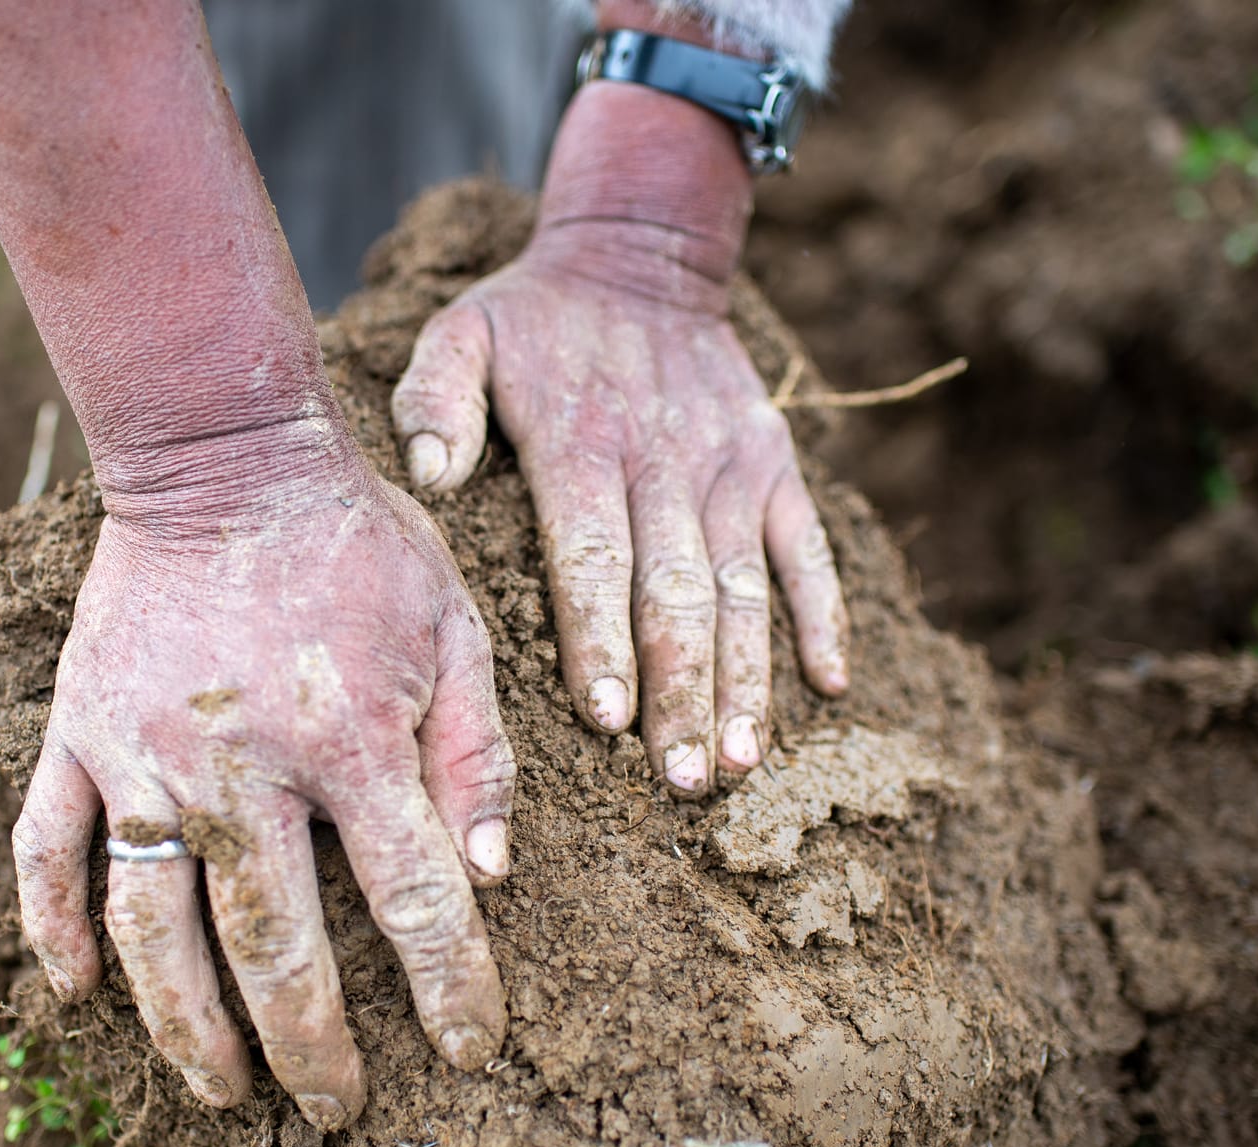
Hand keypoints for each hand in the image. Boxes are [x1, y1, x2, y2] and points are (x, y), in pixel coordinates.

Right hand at [10, 421, 513, 1130]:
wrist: (221, 457)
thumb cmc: (356, 546)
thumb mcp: (454, 630)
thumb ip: (477, 753)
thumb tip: (489, 874)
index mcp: (351, 741)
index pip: (415, 901)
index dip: (451, 988)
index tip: (469, 1049)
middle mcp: (242, 767)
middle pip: (273, 947)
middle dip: (310, 1048)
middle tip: (335, 1111)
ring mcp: (143, 754)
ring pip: (152, 927)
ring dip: (186, 1026)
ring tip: (222, 1091)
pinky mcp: (77, 732)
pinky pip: (46, 850)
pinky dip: (53, 928)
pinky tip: (75, 994)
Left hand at [393, 82, 848, 794]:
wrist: (640, 253)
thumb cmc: (533, 317)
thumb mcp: (461, 331)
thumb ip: (435, 399)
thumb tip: (428, 476)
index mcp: (581, 443)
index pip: (593, 557)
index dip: (603, 640)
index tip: (611, 720)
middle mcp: (662, 461)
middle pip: (676, 594)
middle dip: (682, 692)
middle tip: (686, 781)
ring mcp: (727, 467)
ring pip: (744, 588)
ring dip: (748, 678)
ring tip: (743, 762)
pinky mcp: (773, 464)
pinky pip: (807, 548)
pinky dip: (822, 614)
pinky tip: (829, 687)